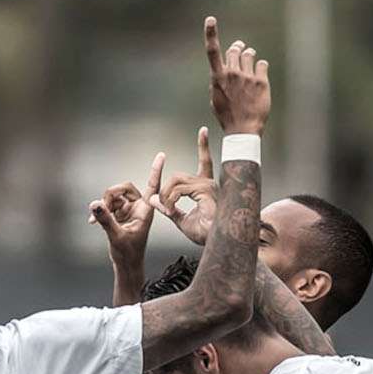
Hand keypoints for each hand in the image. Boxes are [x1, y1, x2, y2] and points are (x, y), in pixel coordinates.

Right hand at [88, 153, 163, 266]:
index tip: (162, 155)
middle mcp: (138, 207)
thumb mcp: (117, 236)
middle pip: (124, 188)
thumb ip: (106, 219)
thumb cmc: (129, 254)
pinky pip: (107, 204)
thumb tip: (95, 204)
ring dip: (104, 205)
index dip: (155, 170)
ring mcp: (128, 210)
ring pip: (113, 196)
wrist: (126, 265)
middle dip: (111, 195)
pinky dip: (100, 211)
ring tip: (98, 219)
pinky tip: (93, 221)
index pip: (152, 185)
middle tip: (103, 207)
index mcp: (145, 210)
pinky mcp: (119, 214)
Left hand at [149, 127, 216, 245]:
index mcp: (206, 188)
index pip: (205, 161)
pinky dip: (170, 199)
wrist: (218, 243)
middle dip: (165, 189)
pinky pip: (179, 189)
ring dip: (166, 196)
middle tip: (163, 207)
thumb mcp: (181, 220)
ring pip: (176, 181)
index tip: (204, 130)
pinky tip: (171, 209)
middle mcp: (209, 183)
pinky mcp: (205, 191)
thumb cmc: (205, 234)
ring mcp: (208, 185)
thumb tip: (154, 199)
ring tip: (167, 210)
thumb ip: (168, 207)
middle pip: (178, 176)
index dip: (203, 146)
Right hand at [203, 16, 269, 134]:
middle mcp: (232, 74)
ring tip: (251, 60)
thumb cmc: (228, 115)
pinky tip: (260, 75)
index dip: (211, 33)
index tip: (210, 19)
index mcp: (218, 78)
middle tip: (241, 47)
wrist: (243, 130)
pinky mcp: (261, 81)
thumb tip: (225, 65)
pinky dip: (261, 67)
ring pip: (249, 54)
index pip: (212, 51)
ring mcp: (248, 77)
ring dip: (250, 55)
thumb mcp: (216, 97)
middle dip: (238, 47)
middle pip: (235, 50)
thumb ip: (220, 78)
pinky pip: (262, 64)